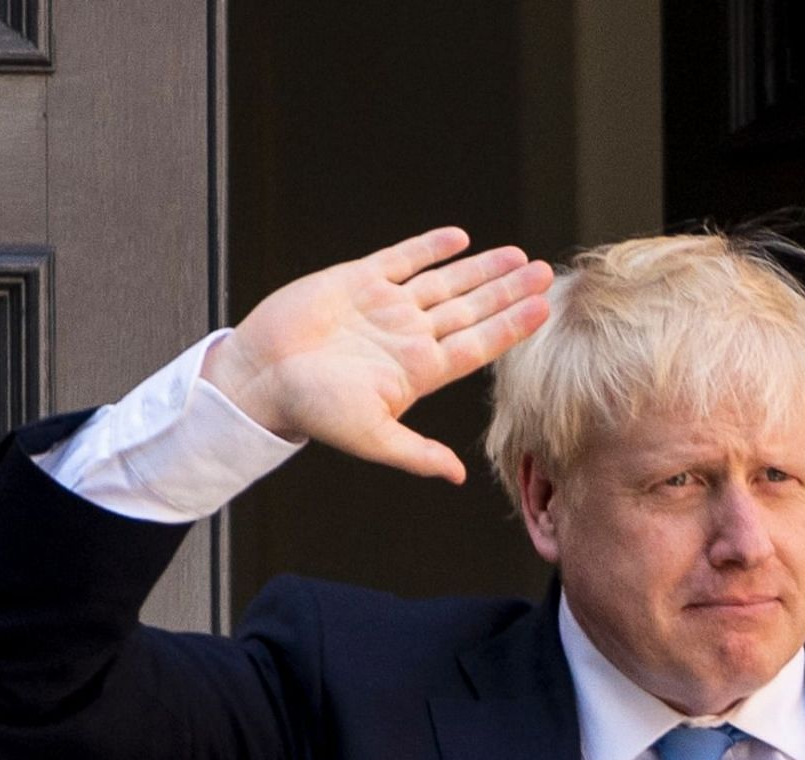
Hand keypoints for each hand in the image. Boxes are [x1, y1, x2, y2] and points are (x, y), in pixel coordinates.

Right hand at [202, 227, 551, 482]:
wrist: (259, 378)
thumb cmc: (312, 410)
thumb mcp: (370, 436)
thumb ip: (416, 452)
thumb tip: (456, 476)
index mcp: (418, 370)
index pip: (478, 345)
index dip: (512, 327)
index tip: (544, 309)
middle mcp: (409, 336)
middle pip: (472, 309)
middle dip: (508, 292)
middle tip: (545, 273)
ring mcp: (386, 307)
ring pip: (445, 282)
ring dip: (481, 269)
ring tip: (517, 256)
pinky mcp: (357, 281)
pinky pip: (402, 259)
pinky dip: (429, 247)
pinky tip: (459, 239)